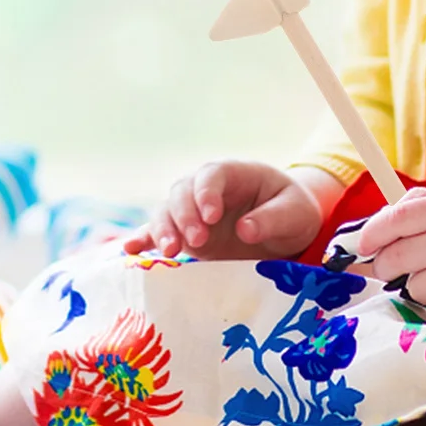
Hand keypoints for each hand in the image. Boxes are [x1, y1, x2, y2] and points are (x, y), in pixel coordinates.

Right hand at [121, 161, 330, 260]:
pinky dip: (143, 241)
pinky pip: (157, 234)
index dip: (206, 192)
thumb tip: (245, 230)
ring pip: (166, 211)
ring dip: (163, 229)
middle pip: (182, 191)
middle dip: (184, 215)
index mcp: (234, 174)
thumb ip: (273, 218)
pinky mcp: (185, 235)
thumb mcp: (296, 213)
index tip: (212, 216)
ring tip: (170, 251)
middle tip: (196, 241)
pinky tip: (130, 251)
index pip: (211, 174)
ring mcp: (192, 212)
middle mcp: (206, 190)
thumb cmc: (293, 212)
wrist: (286, 230)